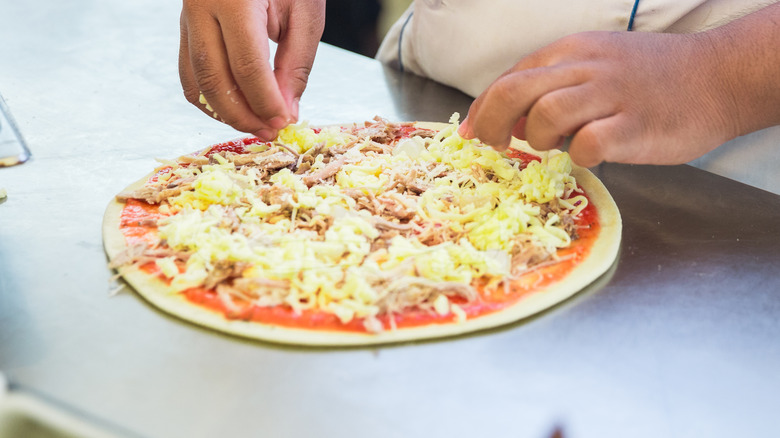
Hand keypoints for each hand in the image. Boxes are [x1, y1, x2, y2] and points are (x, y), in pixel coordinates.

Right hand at [179, 0, 325, 139]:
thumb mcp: (304, 12)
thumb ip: (296, 63)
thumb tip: (286, 111)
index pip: (247, 65)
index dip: (265, 101)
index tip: (284, 122)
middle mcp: (201, 7)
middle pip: (214, 79)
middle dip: (243, 114)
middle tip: (270, 132)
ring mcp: (186, 17)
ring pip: (194, 81)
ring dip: (225, 112)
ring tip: (256, 125)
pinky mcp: (184, 26)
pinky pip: (189, 72)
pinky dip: (210, 98)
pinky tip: (237, 108)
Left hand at [458, 30, 744, 166]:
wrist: (717, 77)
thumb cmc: (650, 78)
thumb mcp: (595, 66)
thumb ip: (550, 86)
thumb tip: (504, 120)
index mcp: (570, 52)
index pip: (509, 78)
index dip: (482, 108)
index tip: (472, 133)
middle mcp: (585, 68)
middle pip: (514, 92)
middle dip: (489, 123)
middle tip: (493, 146)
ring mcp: (610, 95)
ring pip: (544, 115)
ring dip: (538, 138)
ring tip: (556, 143)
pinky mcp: (634, 126)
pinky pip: (587, 144)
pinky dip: (579, 155)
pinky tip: (591, 153)